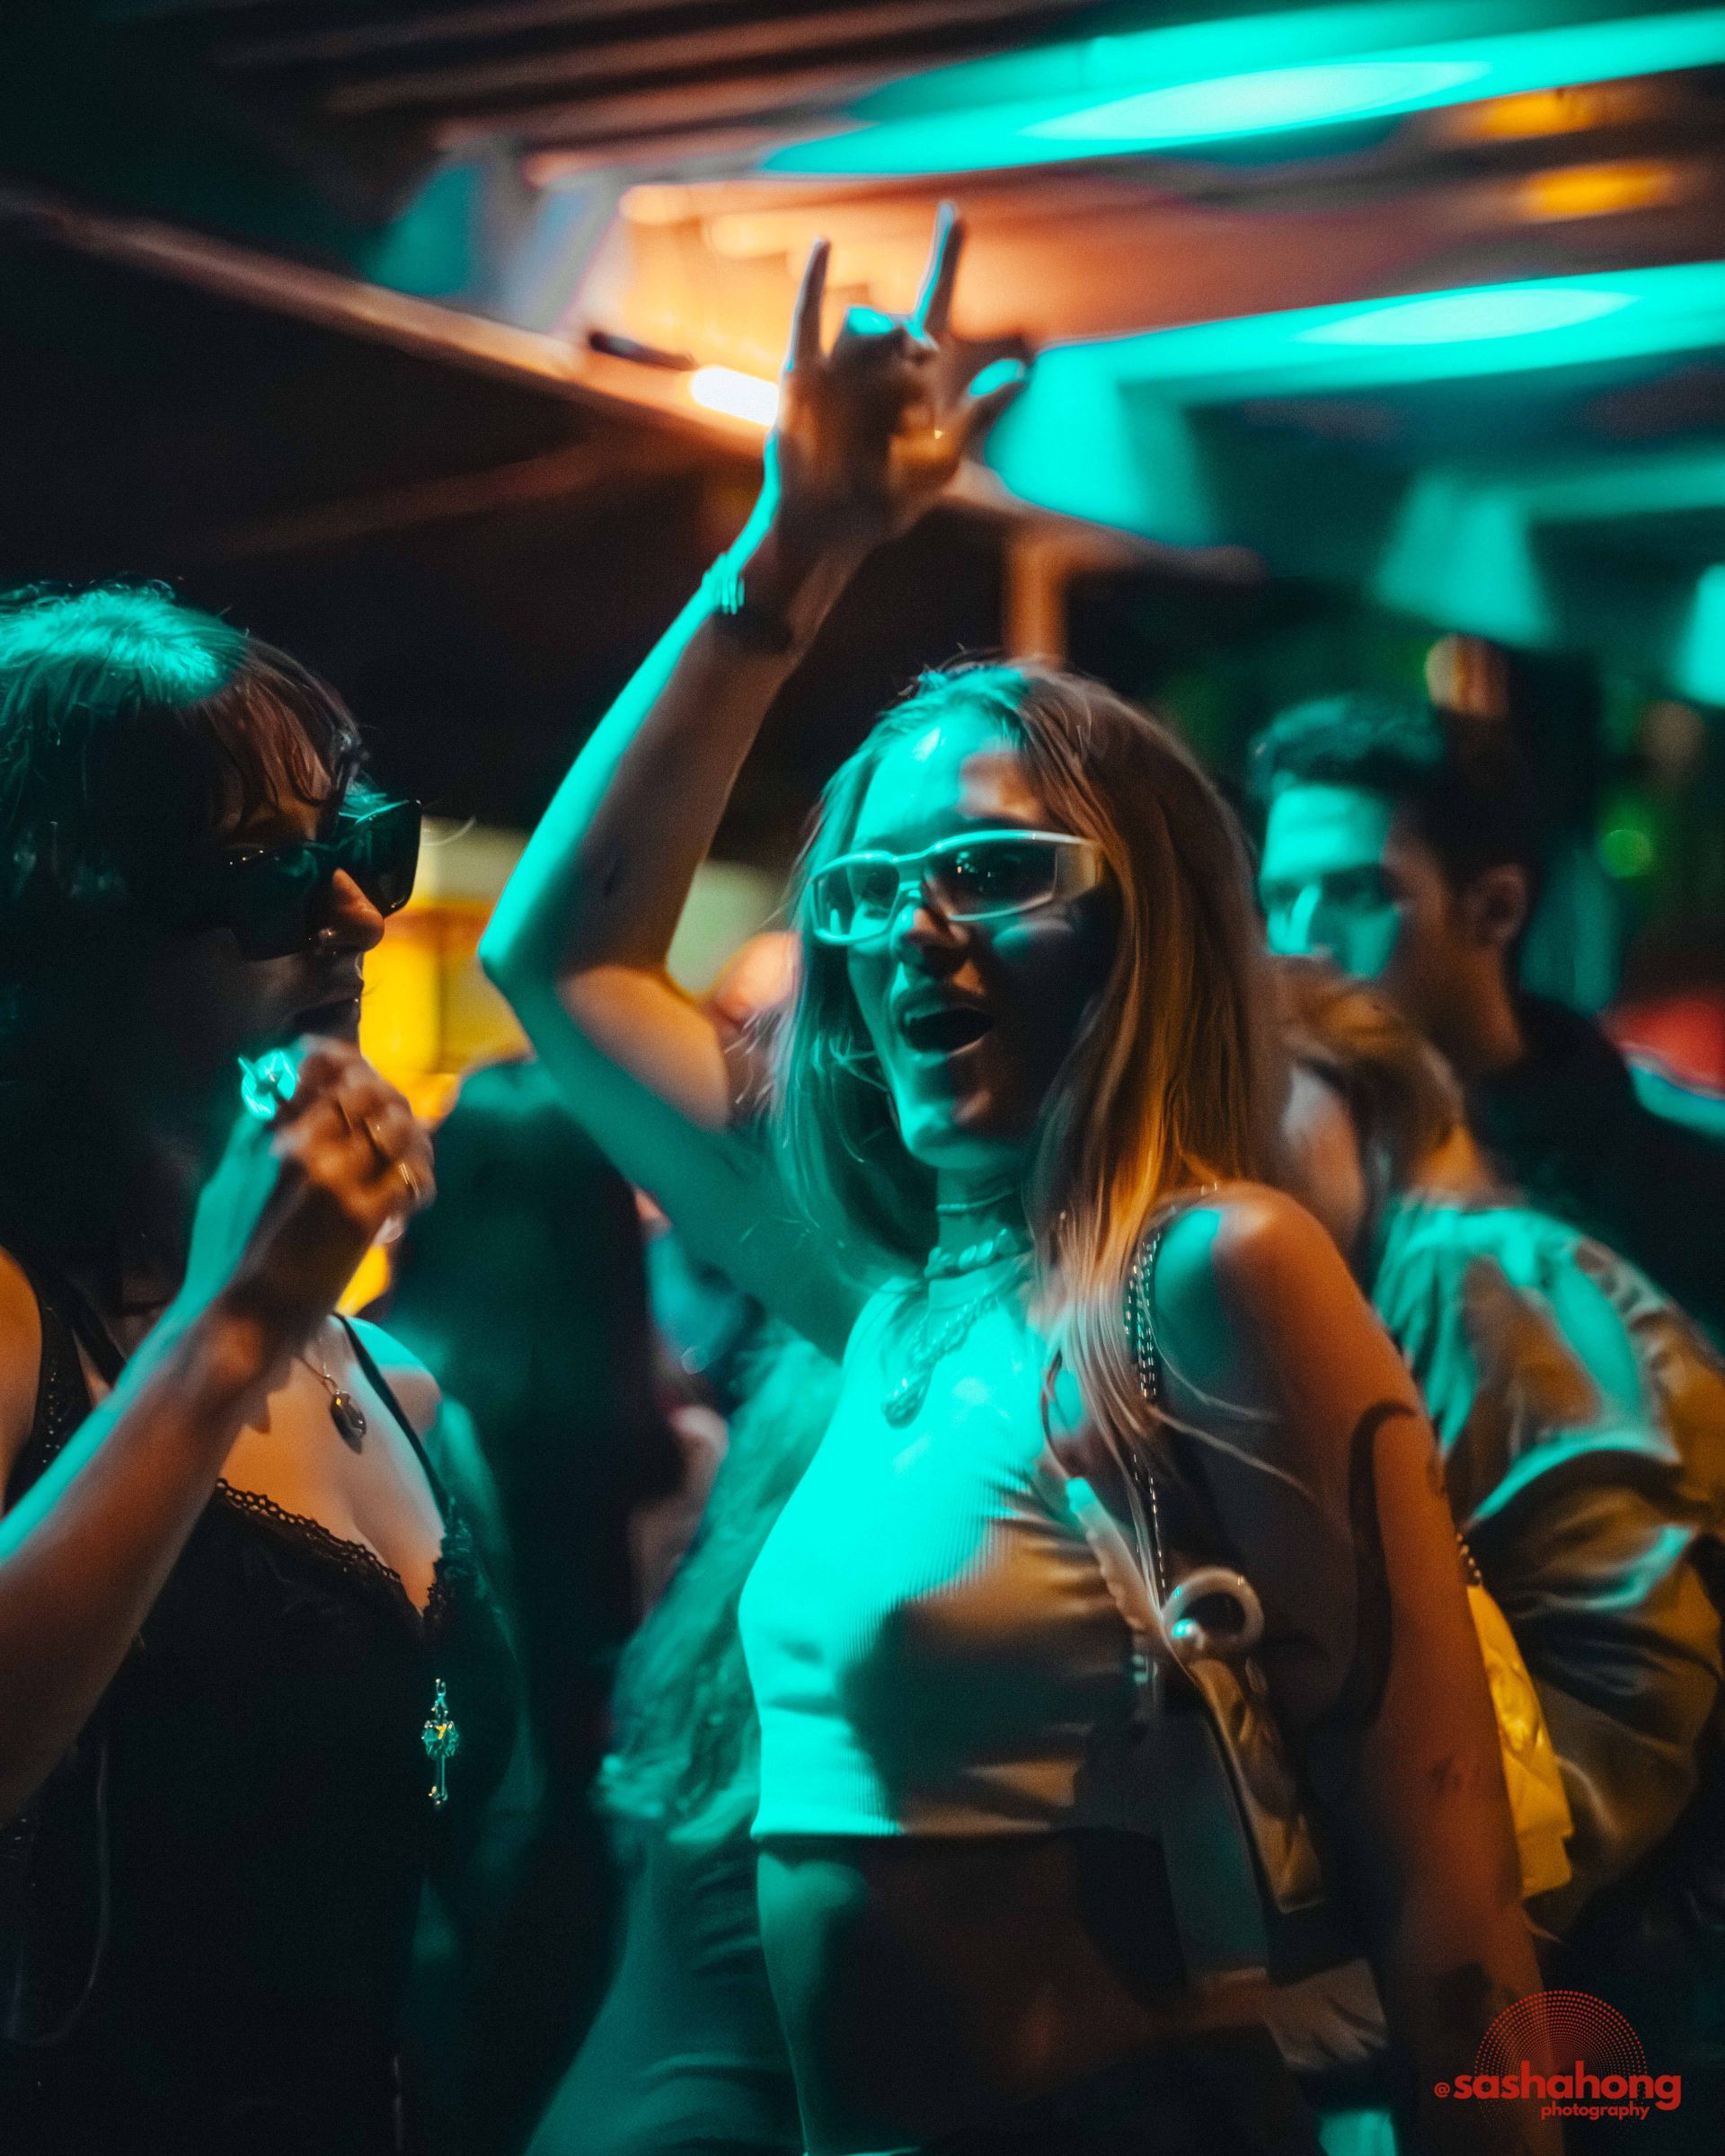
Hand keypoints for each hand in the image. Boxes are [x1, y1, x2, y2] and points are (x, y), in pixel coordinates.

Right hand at [178, 1039, 434, 1351]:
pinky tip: (406, 1207)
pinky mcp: (362, 1213)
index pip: (324, 1070)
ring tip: (408, 1164)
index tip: (357, 1075)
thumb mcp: (235, 1180)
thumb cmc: (233, 1253)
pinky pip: (412, 1177)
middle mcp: (304, 1144)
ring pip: (398, 1126)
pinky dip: (418, 1186)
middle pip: (369, 1090)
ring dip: (413, 1142)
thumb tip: (286, 1103)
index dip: (349, 1064)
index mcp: (271, 1132)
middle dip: (392, 1100)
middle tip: (397, 1126)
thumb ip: (261, 1137)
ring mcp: (336, 1176)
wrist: (244, 1312)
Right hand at [758, 206, 1027, 574]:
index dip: (946, 259)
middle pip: (901, 321)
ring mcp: (840, 369)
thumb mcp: (943, 461)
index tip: (954, 215)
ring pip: (863, 324)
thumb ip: (979, 415)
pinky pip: (807, 320)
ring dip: (880, 338)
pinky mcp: (804, 377)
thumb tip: (1023, 372)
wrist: (833, 527)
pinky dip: (814, 283)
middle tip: (922, 356)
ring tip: (884, 376)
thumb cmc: (888, 502)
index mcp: (919, 380)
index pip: (937, 304)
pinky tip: (824, 247)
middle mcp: (880, 367)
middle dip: (912, 338)